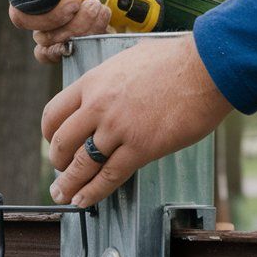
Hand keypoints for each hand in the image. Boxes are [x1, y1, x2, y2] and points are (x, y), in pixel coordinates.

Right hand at [9, 0, 166, 62]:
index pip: (21, 16)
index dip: (44, 17)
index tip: (73, 2)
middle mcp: (44, 7)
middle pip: (43, 36)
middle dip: (71, 25)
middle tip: (94, 4)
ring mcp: (64, 21)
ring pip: (62, 45)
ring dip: (85, 30)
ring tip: (104, 7)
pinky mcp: (85, 30)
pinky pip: (80, 49)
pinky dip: (94, 39)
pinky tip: (108, 20)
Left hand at [42, 33, 230, 206]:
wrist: (206, 68)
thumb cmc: (176, 59)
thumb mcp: (131, 57)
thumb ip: (115, 74)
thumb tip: (115, 79)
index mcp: (94, 81)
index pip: (55, 112)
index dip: (50, 133)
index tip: (53, 142)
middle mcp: (98, 106)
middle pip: (62, 142)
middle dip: (57, 162)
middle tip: (60, 172)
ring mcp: (118, 128)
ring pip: (81, 164)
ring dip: (68, 183)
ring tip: (62, 195)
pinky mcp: (141, 148)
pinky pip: (109, 176)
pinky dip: (93, 192)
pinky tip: (84, 200)